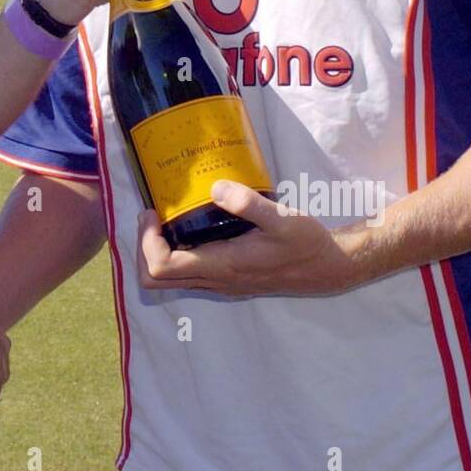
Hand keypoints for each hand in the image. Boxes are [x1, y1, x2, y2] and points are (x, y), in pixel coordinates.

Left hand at [137, 182, 368, 296]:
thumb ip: (250, 205)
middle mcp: (214, 280)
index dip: (146, 242)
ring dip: (156, 250)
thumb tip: (216, 188)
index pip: (161, 268)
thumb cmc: (306, 244)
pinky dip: (174, 252)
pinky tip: (187, 225)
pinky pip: (186, 272)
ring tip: (164, 217)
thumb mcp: (283, 219)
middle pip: (155, 280)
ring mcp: (219, 282)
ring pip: (169, 278)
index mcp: (221, 267)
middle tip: (151, 215)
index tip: (153, 212)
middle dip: (143, 247)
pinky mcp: (226, 277)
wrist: (327, 268)